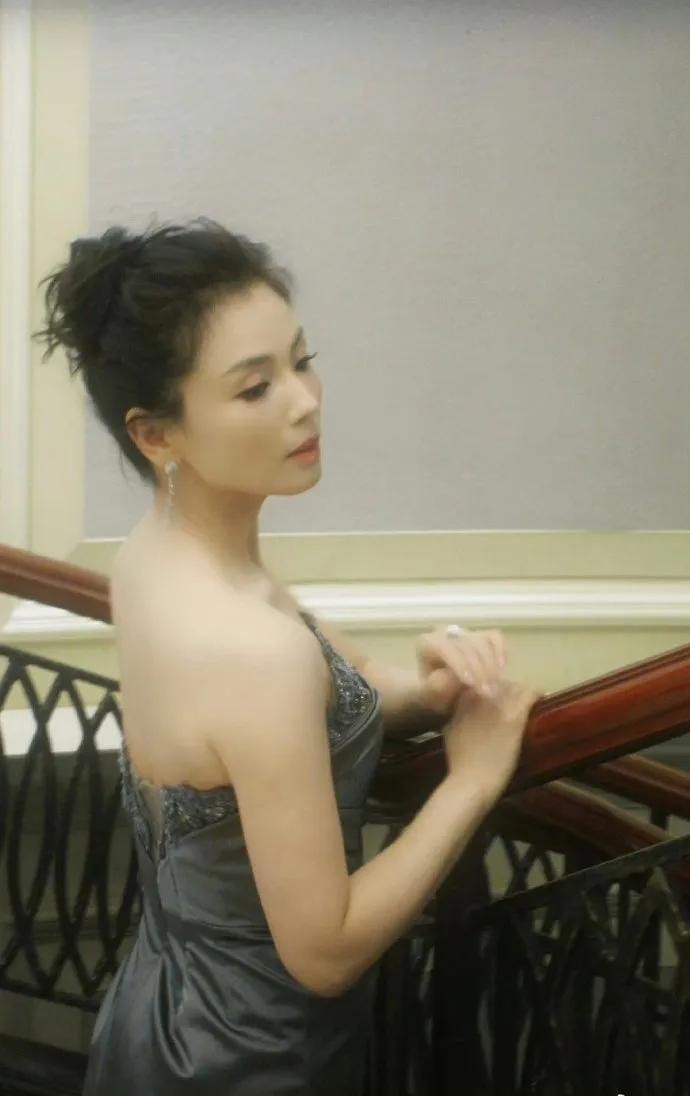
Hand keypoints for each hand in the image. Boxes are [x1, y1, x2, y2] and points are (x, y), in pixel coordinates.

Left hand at [416, 626, 507, 715]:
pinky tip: (501, 670)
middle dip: (479, 670)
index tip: (471, 683)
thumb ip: (435, 689)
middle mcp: (446, 634)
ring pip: (482, 641)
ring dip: (491, 666)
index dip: (459, 663)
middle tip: (487, 693)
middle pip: (466, 644)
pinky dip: (500, 652)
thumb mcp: (431, 698)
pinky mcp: (482, 636)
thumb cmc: (435, 694)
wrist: (445, 692)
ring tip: (493, 689)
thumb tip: (450, 677)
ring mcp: (466, 634)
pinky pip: (494, 638)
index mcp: (427, 644)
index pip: (444, 647)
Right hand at [442, 678, 542, 804]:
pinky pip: (529, 696)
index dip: (493, 688)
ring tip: (530, 700)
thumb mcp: (451, 731)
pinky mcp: (514, 717)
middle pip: (500, 683)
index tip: (500, 696)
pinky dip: (536, 695)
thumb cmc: (460, 761)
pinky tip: (542, 697)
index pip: (482, 682)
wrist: (471, 780)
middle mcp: (481, 696)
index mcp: (464, 699)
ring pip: (516, 687)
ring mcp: (498, 705)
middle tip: (516, 700)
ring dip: (523, 692)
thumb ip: (458, 716)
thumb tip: (465, 711)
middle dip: (509, 689)